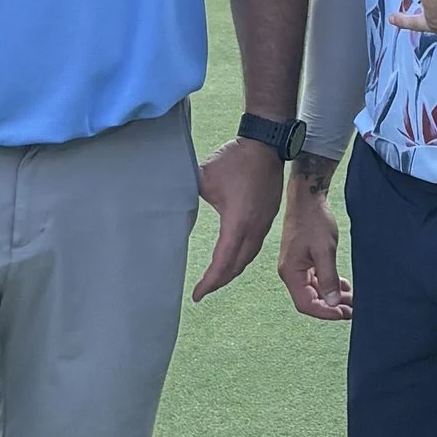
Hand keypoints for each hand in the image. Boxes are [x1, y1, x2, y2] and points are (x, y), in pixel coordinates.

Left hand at [191, 137, 282, 300]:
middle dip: (220, 281)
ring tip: (217, 278)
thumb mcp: (205, 176)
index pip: (223, 261)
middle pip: (238, 265)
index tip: (197, 294)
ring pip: (249, 256)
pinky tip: (234, 256)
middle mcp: (255, 227)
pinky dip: (243, 257)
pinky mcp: (270, 216)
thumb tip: (166, 203)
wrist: (267, 142)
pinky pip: (256, 245)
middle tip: (203, 291)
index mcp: (238, 221)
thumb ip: (186, 194)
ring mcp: (265, 222)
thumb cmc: (237, 158)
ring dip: (233, 270)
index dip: (210, 281)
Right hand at [278, 175, 353, 321]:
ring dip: (332, 296)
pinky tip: (343, 286)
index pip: (306, 304)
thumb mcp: (325, 251)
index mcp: (291, 273)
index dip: (326, 312)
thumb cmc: (314, 221)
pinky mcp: (303, 260)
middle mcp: (290, 273)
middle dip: (331, 307)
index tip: (345, 314)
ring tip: (352, 300)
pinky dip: (329, 284)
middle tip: (353, 310)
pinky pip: (315, 279)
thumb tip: (333, 303)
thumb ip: (328, 278)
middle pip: (310, 300)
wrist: (308, 198)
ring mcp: (296, 266)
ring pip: (314, 290)